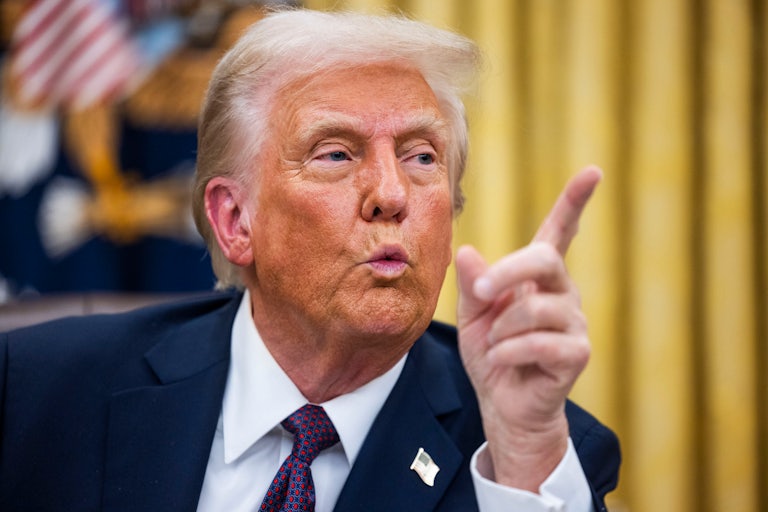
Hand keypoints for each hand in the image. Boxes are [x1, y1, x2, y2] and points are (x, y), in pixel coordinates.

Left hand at [456, 166, 601, 490]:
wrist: (502, 404)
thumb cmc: (491, 353)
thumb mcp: (473, 315)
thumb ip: (474, 284)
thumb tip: (467, 250)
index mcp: (538, 276)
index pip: (559, 232)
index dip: (574, 202)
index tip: (593, 171)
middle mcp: (562, 292)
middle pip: (543, 260)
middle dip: (506, 272)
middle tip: (481, 290)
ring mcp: (574, 322)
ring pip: (533, 309)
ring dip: (500, 331)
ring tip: (496, 348)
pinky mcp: (578, 353)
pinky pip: (538, 343)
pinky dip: (508, 354)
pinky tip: (503, 362)